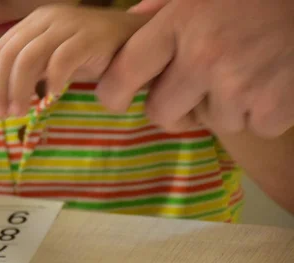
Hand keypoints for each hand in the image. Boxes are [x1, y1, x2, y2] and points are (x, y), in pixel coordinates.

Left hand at [0, 4, 148, 118]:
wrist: (134, 40)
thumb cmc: (90, 54)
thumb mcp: (52, 61)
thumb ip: (29, 71)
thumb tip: (3, 96)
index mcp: (34, 21)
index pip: (0, 49)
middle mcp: (47, 18)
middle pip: (10, 54)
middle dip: (2, 88)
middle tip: (4, 114)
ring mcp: (68, 25)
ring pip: (29, 58)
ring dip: (20, 89)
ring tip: (21, 111)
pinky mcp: (89, 37)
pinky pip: (61, 59)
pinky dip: (52, 81)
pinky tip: (51, 97)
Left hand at [97, 0, 293, 137]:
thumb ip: (163, 5)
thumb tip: (132, 21)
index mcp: (180, 23)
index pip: (124, 74)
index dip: (112, 94)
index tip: (116, 99)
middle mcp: (203, 58)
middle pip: (160, 113)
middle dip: (171, 108)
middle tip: (191, 91)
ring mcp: (238, 86)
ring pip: (211, 122)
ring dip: (225, 107)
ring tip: (248, 71)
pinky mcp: (272, 108)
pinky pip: (252, 127)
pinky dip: (261, 113)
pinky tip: (273, 82)